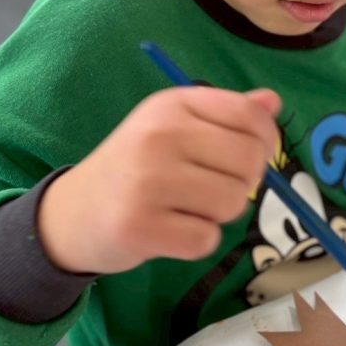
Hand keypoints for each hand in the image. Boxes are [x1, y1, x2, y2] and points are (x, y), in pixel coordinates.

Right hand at [37, 86, 280, 273]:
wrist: (73, 213)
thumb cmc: (136, 167)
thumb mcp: (174, 127)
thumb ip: (225, 115)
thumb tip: (273, 103)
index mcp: (173, 104)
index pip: (249, 115)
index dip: (265, 141)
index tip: (252, 156)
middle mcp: (160, 135)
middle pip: (249, 161)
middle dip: (243, 183)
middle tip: (211, 188)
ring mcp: (147, 180)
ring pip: (233, 202)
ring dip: (219, 215)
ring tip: (186, 208)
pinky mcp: (140, 226)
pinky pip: (206, 239)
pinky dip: (197, 242)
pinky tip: (171, 230)